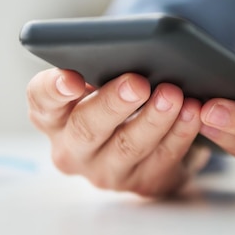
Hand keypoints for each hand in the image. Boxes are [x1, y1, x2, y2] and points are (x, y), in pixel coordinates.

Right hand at [27, 68, 209, 196]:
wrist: (156, 140)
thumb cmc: (125, 100)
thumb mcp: (106, 83)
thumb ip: (105, 69)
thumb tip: (129, 51)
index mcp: (55, 117)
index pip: (42, 101)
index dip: (54, 89)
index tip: (72, 77)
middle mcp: (74, 150)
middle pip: (87, 128)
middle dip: (114, 104)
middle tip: (137, 83)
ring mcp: (107, 172)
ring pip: (129, 146)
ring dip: (154, 119)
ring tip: (173, 95)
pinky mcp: (144, 184)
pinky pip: (164, 158)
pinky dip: (180, 133)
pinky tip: (192, 113)